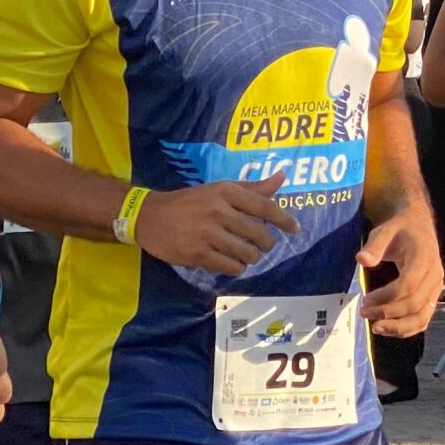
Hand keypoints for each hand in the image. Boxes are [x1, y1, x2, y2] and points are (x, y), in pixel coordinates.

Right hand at [132, 175, 293, 276]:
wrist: (149, 217)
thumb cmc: (189, 202)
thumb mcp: (218, 189)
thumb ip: (251, 188)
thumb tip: (283, 177)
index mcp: (225, 191)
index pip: (264, 206)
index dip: (283, 219)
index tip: (294, 229)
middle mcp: (217, 210)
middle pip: (259, 234)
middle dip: (266, 244)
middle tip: (263, 246)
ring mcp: (207, 233)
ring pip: (247, 253)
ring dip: (251, 257)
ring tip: (245, 254)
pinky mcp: (198, 253)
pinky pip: (231, 267)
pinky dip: (236, 267)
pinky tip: (230, 262)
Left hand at [355, 204, 442, 338]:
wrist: (418, 226)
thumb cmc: (399, 229)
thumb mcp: (384, 230)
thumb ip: (374, 246)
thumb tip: (362, 260)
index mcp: (424, 257)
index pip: (408, 284)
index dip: (386, 296)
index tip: (365, 300)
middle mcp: (435, 275)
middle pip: (414, 303)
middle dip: (388, 313)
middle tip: (364, 313)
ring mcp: (436, 288)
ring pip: (422, 316)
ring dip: (399, 327)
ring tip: (376, 328)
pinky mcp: (432, 296)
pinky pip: (424, 318)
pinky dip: (408, 328)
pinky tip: (389, 329)